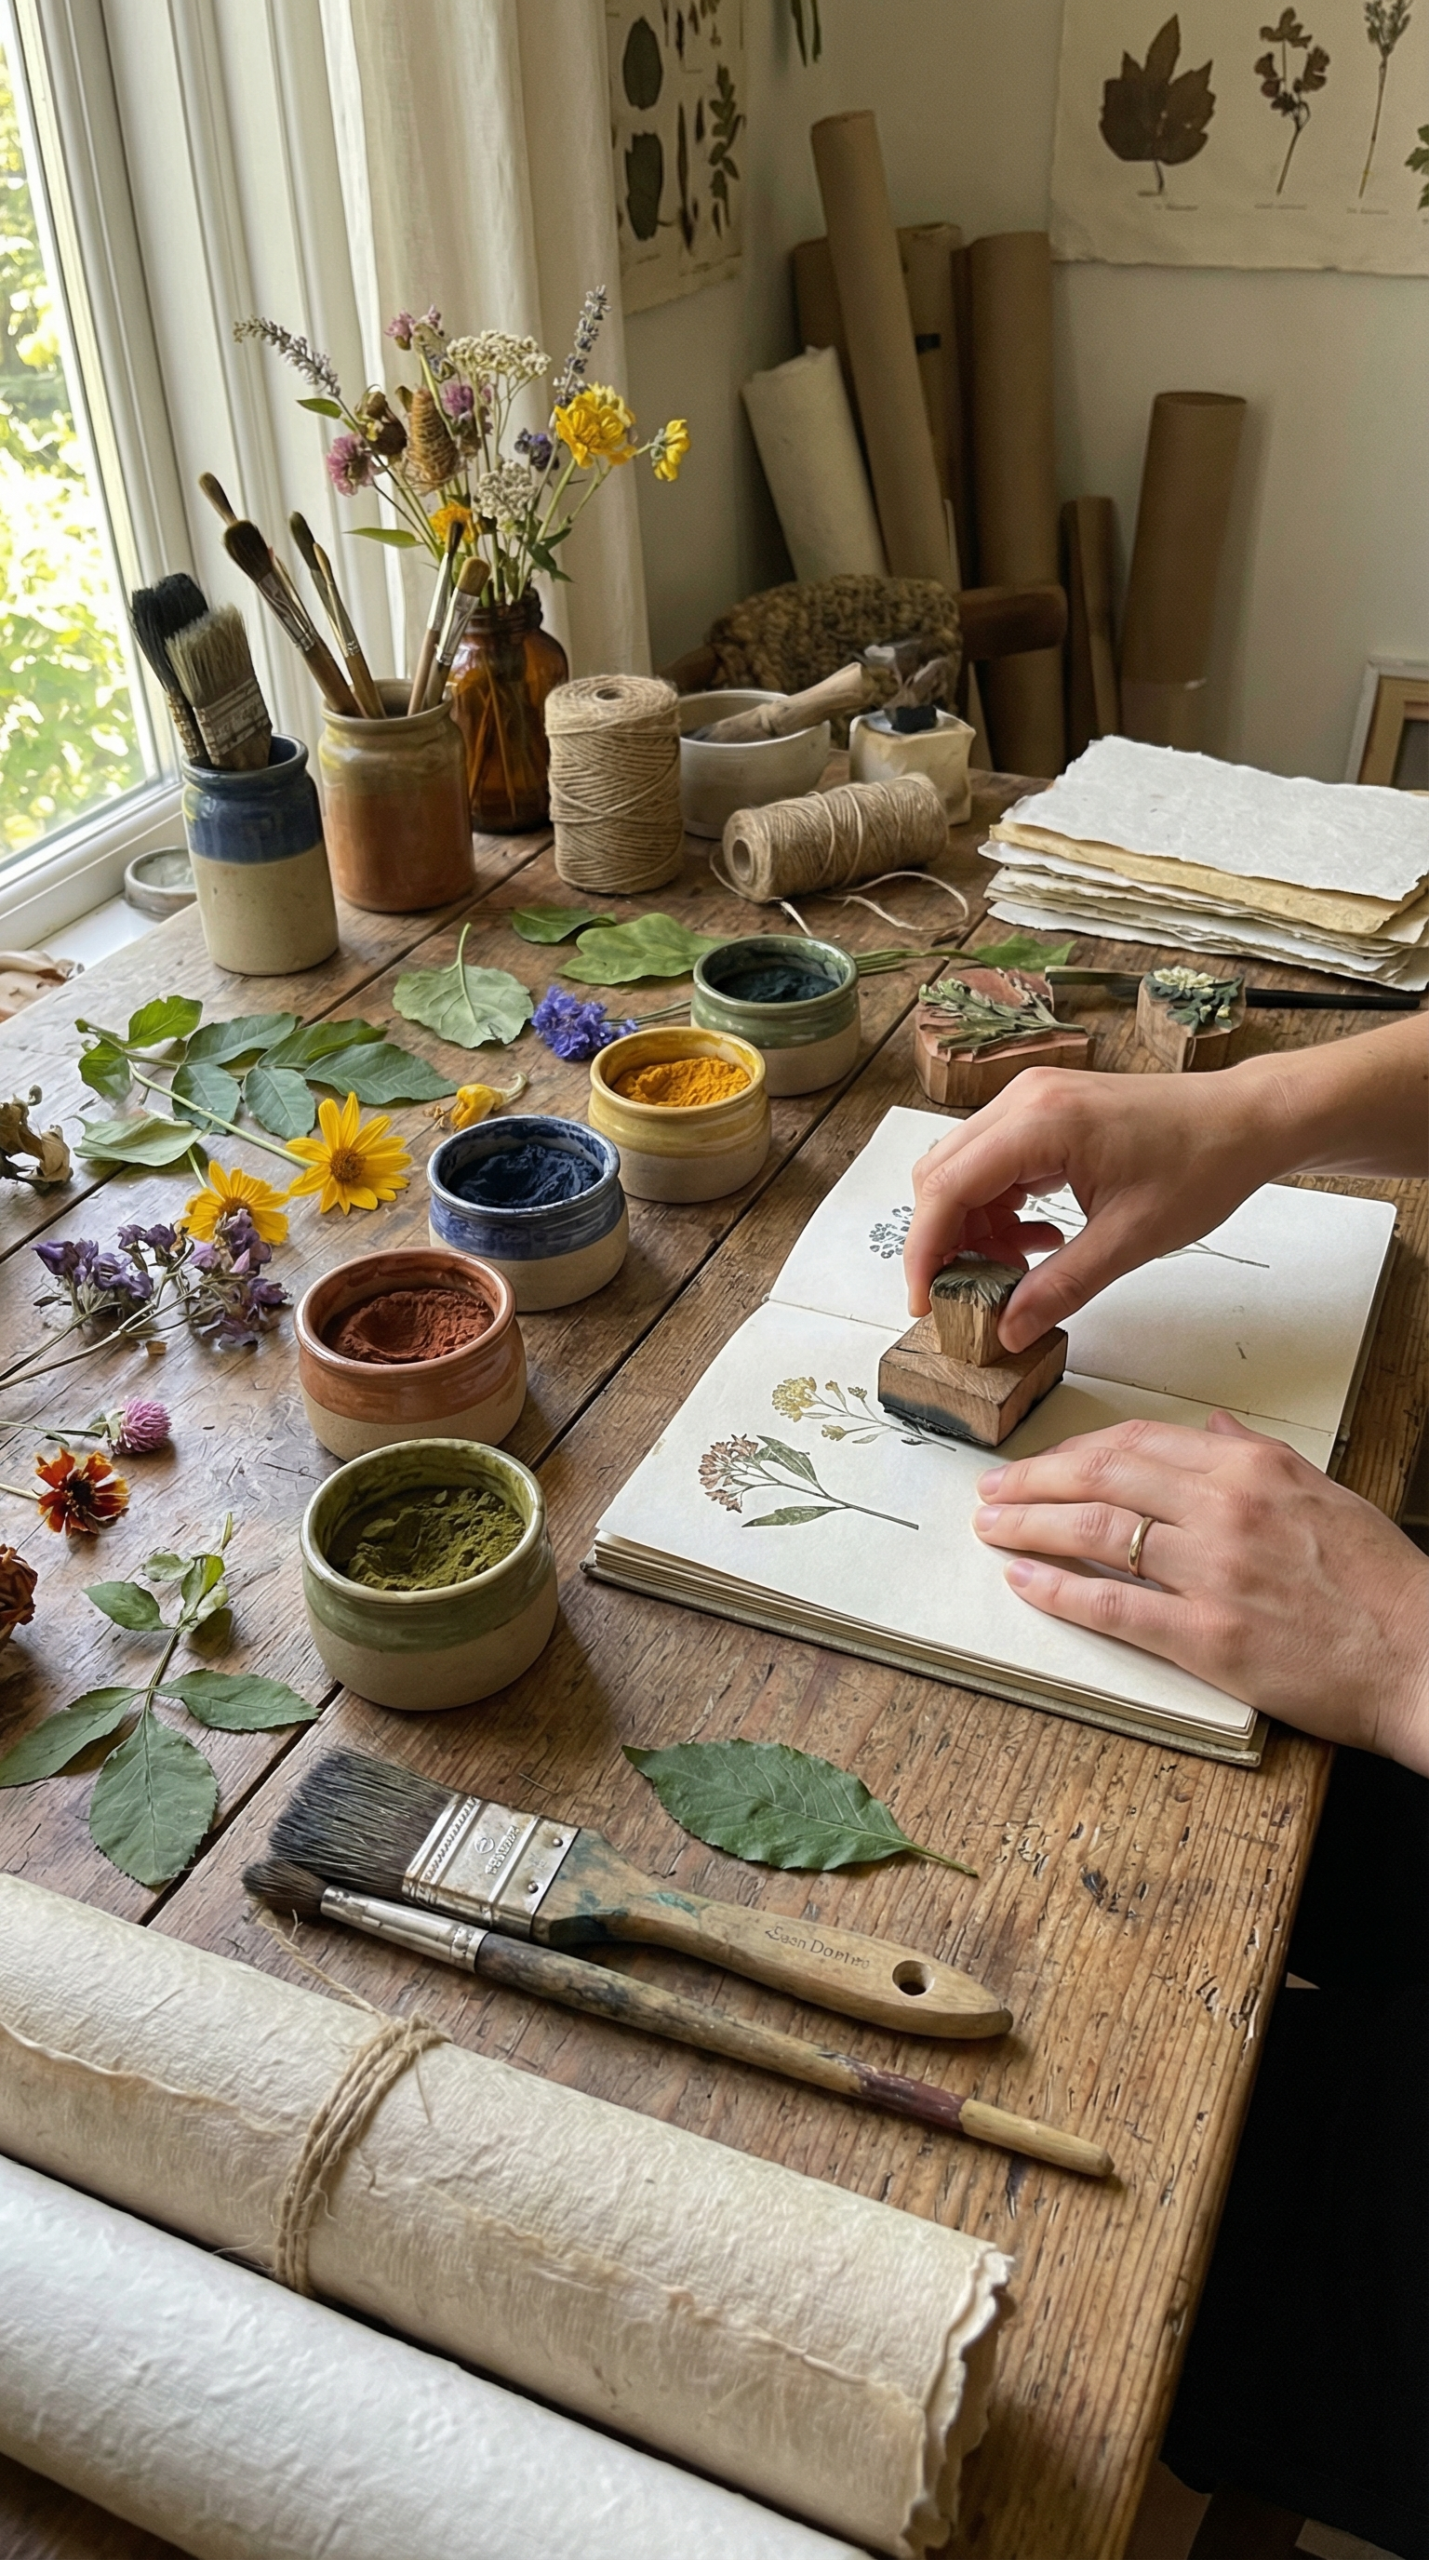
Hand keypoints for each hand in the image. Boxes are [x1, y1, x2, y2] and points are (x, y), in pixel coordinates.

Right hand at [904, 1068, 1278, 1350]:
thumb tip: (1008, 1330)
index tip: (925, 1302)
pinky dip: (999, 1208)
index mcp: (1040, 1121)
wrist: (1244, 1122)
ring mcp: (1032, 1099)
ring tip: (1018, 1270)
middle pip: (942, 1176)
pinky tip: (1039, 1239)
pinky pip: (993, 1162)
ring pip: (963, 1170)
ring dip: (975, 1227)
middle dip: (945, 1242)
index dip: (926, 1251)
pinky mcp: (1044, 1110)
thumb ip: (1060, 1286)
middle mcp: (1024, 1099)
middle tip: (971, 1295)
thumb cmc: (1201, 1164)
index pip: (946, 1188)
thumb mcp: (1130, 1240)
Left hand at [972, 1411, 1428, 1768]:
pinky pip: (1113, 1605)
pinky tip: (1025, 1581)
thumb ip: (1257, 1456)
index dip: (1076, 1450)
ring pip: (1096, 1532)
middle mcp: (1226, 1508)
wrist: (1421, 1655)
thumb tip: (1212, 1426)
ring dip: (1030, 1527)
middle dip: (1034, 1480)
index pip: (1138, 1442)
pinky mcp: (1207, 1638)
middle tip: (993, 1488)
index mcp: (1253, 1468)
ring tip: (993, 1527)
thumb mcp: (1323, 1492)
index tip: (1044, 1461)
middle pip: (1102, 1478)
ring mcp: (1213, 1572)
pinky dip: (1059, 1590)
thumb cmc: (1381, 1583)